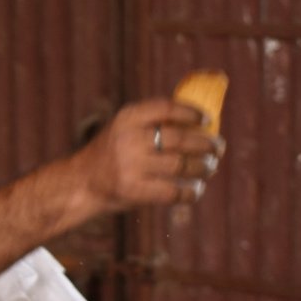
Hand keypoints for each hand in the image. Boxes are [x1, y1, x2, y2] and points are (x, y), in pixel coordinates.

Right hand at [71, 98, 224, 211]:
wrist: (81, 183)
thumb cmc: (112, 154)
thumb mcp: (124, 129)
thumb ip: (154, 123)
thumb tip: (203, 124)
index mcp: (127, 117)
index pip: (167, 108)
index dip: (192, 113)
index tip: (207, 121)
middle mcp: (128, 139)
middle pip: (181, 139)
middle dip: (207, 144)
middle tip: (219, 148)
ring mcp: (130, 166)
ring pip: (182, 165)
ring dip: (204, 167)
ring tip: (210, 167)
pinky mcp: (133, 191)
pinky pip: (174, 192)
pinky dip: (191, 191)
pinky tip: (195, 189)